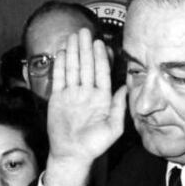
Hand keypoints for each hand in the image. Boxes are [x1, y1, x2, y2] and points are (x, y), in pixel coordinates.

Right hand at [44, 27, 126, 185]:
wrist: (71, 154)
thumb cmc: (94, 145)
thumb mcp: (113, 128)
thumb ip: (119, 107)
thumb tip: (126, 87)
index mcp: (101, 97)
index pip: (101, 72)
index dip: (100, 57)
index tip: (99, 42)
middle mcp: (87, 92)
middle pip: (86, 65)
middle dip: (86, 48)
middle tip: (84, 31)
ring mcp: (72, 94)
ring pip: (73, 68)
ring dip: (74, 52)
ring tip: (73, 36)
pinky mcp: (58, 98)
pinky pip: (60, 78)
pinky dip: (61, 65)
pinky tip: (63, 52)